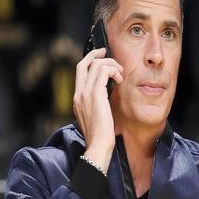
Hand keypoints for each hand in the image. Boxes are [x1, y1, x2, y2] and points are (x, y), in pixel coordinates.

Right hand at [73, 47, 122, 171]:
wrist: (97, 146)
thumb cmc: (100, 137)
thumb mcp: (95, 118)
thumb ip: (97, 105)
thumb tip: (106, 96)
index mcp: (77, 99)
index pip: (80, 73)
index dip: (89, 61)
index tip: (101, 57)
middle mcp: (78, 94)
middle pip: (82, 64)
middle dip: (96, 55)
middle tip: (108, 52)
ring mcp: (84, 93)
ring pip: (95, 65)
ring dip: (111, 64)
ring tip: (120, 73)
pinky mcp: (95, 94)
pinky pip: (103, 71)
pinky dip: (114, 70)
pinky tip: (120, 79)